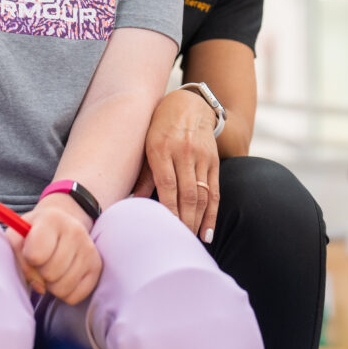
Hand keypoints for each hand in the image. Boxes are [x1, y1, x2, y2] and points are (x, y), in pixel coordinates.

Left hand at [6, 194, 100, 304]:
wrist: (61, 225)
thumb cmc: (33, 234)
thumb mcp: (17, 237)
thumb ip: (19, 259)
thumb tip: (40, 286)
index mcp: (51, 219)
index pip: (35, 255)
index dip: (28, 260)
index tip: (30, 252)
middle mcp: (75, 230)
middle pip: (50, 274)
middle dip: (41, 273)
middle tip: (42, 262)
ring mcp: (89, 249)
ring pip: (63, 288)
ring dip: (52, 285)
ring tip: (52, 269)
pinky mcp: (97, 266)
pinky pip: (75, 296)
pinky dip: (65, 293)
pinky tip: (64, 276)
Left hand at [133, 87, 218, 242]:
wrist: (189, 104)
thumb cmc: (160, 127)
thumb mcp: (146, 144)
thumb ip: (143, 175)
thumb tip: (132, 204)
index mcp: (162, 148)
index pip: (167, 184)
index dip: (168, 209)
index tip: (166, 231)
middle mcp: (184, 152)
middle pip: (187, 193)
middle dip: (184, 221)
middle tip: (177, 244)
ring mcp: (202, 157)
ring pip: (202, 195)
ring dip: (197, 221)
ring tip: (190, 242)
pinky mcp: (214, 161)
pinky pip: (214, 192)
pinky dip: (211, 214)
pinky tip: (207, 232)